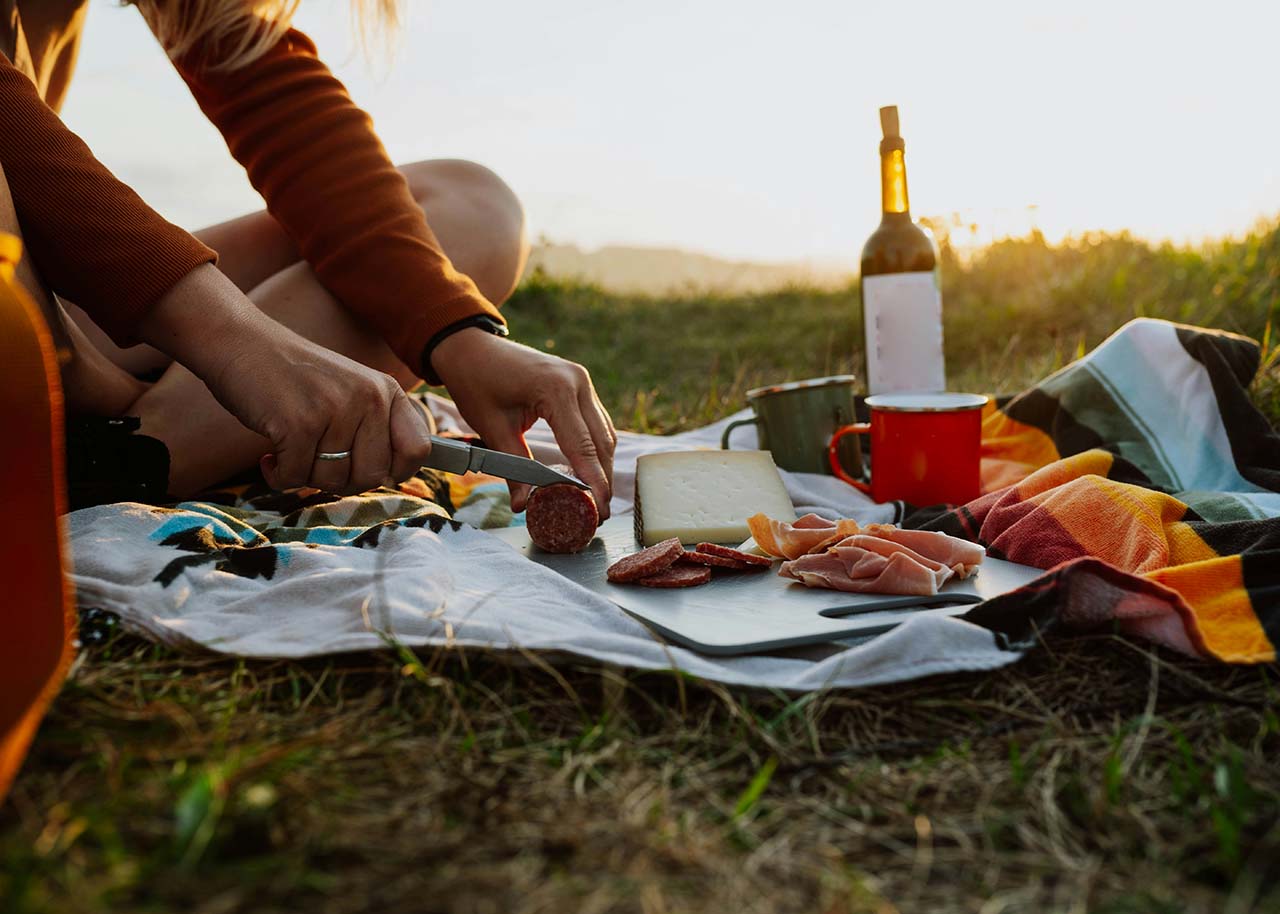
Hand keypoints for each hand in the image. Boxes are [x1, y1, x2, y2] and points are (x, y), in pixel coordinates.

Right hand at [139, 265, 432, 492]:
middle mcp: (369, 398)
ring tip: (291, 450)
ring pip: (334, 481)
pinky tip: (269, 455)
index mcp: (386, 391)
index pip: (417, 450)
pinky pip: (296, 477)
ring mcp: (336, 410)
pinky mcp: (299, 423)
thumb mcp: (349, 392)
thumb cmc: (293, 379)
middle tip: (316, 463)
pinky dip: (278, 475)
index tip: (365, 471)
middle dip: (343, 481)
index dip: (396, 473)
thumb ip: (374, 428)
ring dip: (306, 476)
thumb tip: (395, 478)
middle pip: (374, 477)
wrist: (239, 342)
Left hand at [431, 329, 616, 518]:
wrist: (471, 346)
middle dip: (602, 479)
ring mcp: (582, 380)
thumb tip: (522, 506)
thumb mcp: (492, 427)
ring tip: (597, 498)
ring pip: (604, 432)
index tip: (600, 511)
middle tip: (600, 514)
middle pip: (602, 441)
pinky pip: (595, 421)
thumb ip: (513, 467)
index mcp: (556, 389)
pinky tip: (590, 470)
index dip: (594, 482)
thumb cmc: (477, 382)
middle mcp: (577, 382)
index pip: (582, 446)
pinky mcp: (579, 384)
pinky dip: (595, 448)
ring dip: (602, 465)